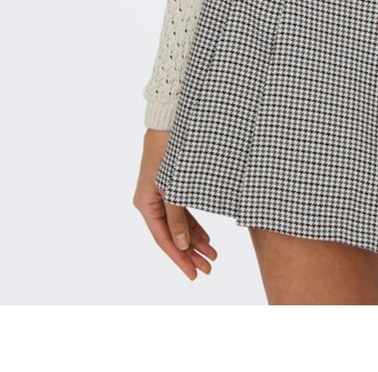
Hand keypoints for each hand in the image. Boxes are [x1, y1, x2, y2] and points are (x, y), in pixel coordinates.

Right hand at [133, 128, 217, 280]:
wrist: (169, 121)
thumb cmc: (169, 150)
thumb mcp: (174, 186)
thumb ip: (177, 217)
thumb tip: (182, 246)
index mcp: (145, 204)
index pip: (163, 239)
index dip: (179, 259)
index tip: (194, 275)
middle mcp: (151, 202)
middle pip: (172, 235)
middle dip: (191, 254)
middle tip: (209, 269)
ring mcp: (161, 195)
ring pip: (179, 225)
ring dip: (195, 241)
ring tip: (213, 256)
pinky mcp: (172, 187)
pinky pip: (182, 212)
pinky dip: (194, 225)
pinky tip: (206, 237)